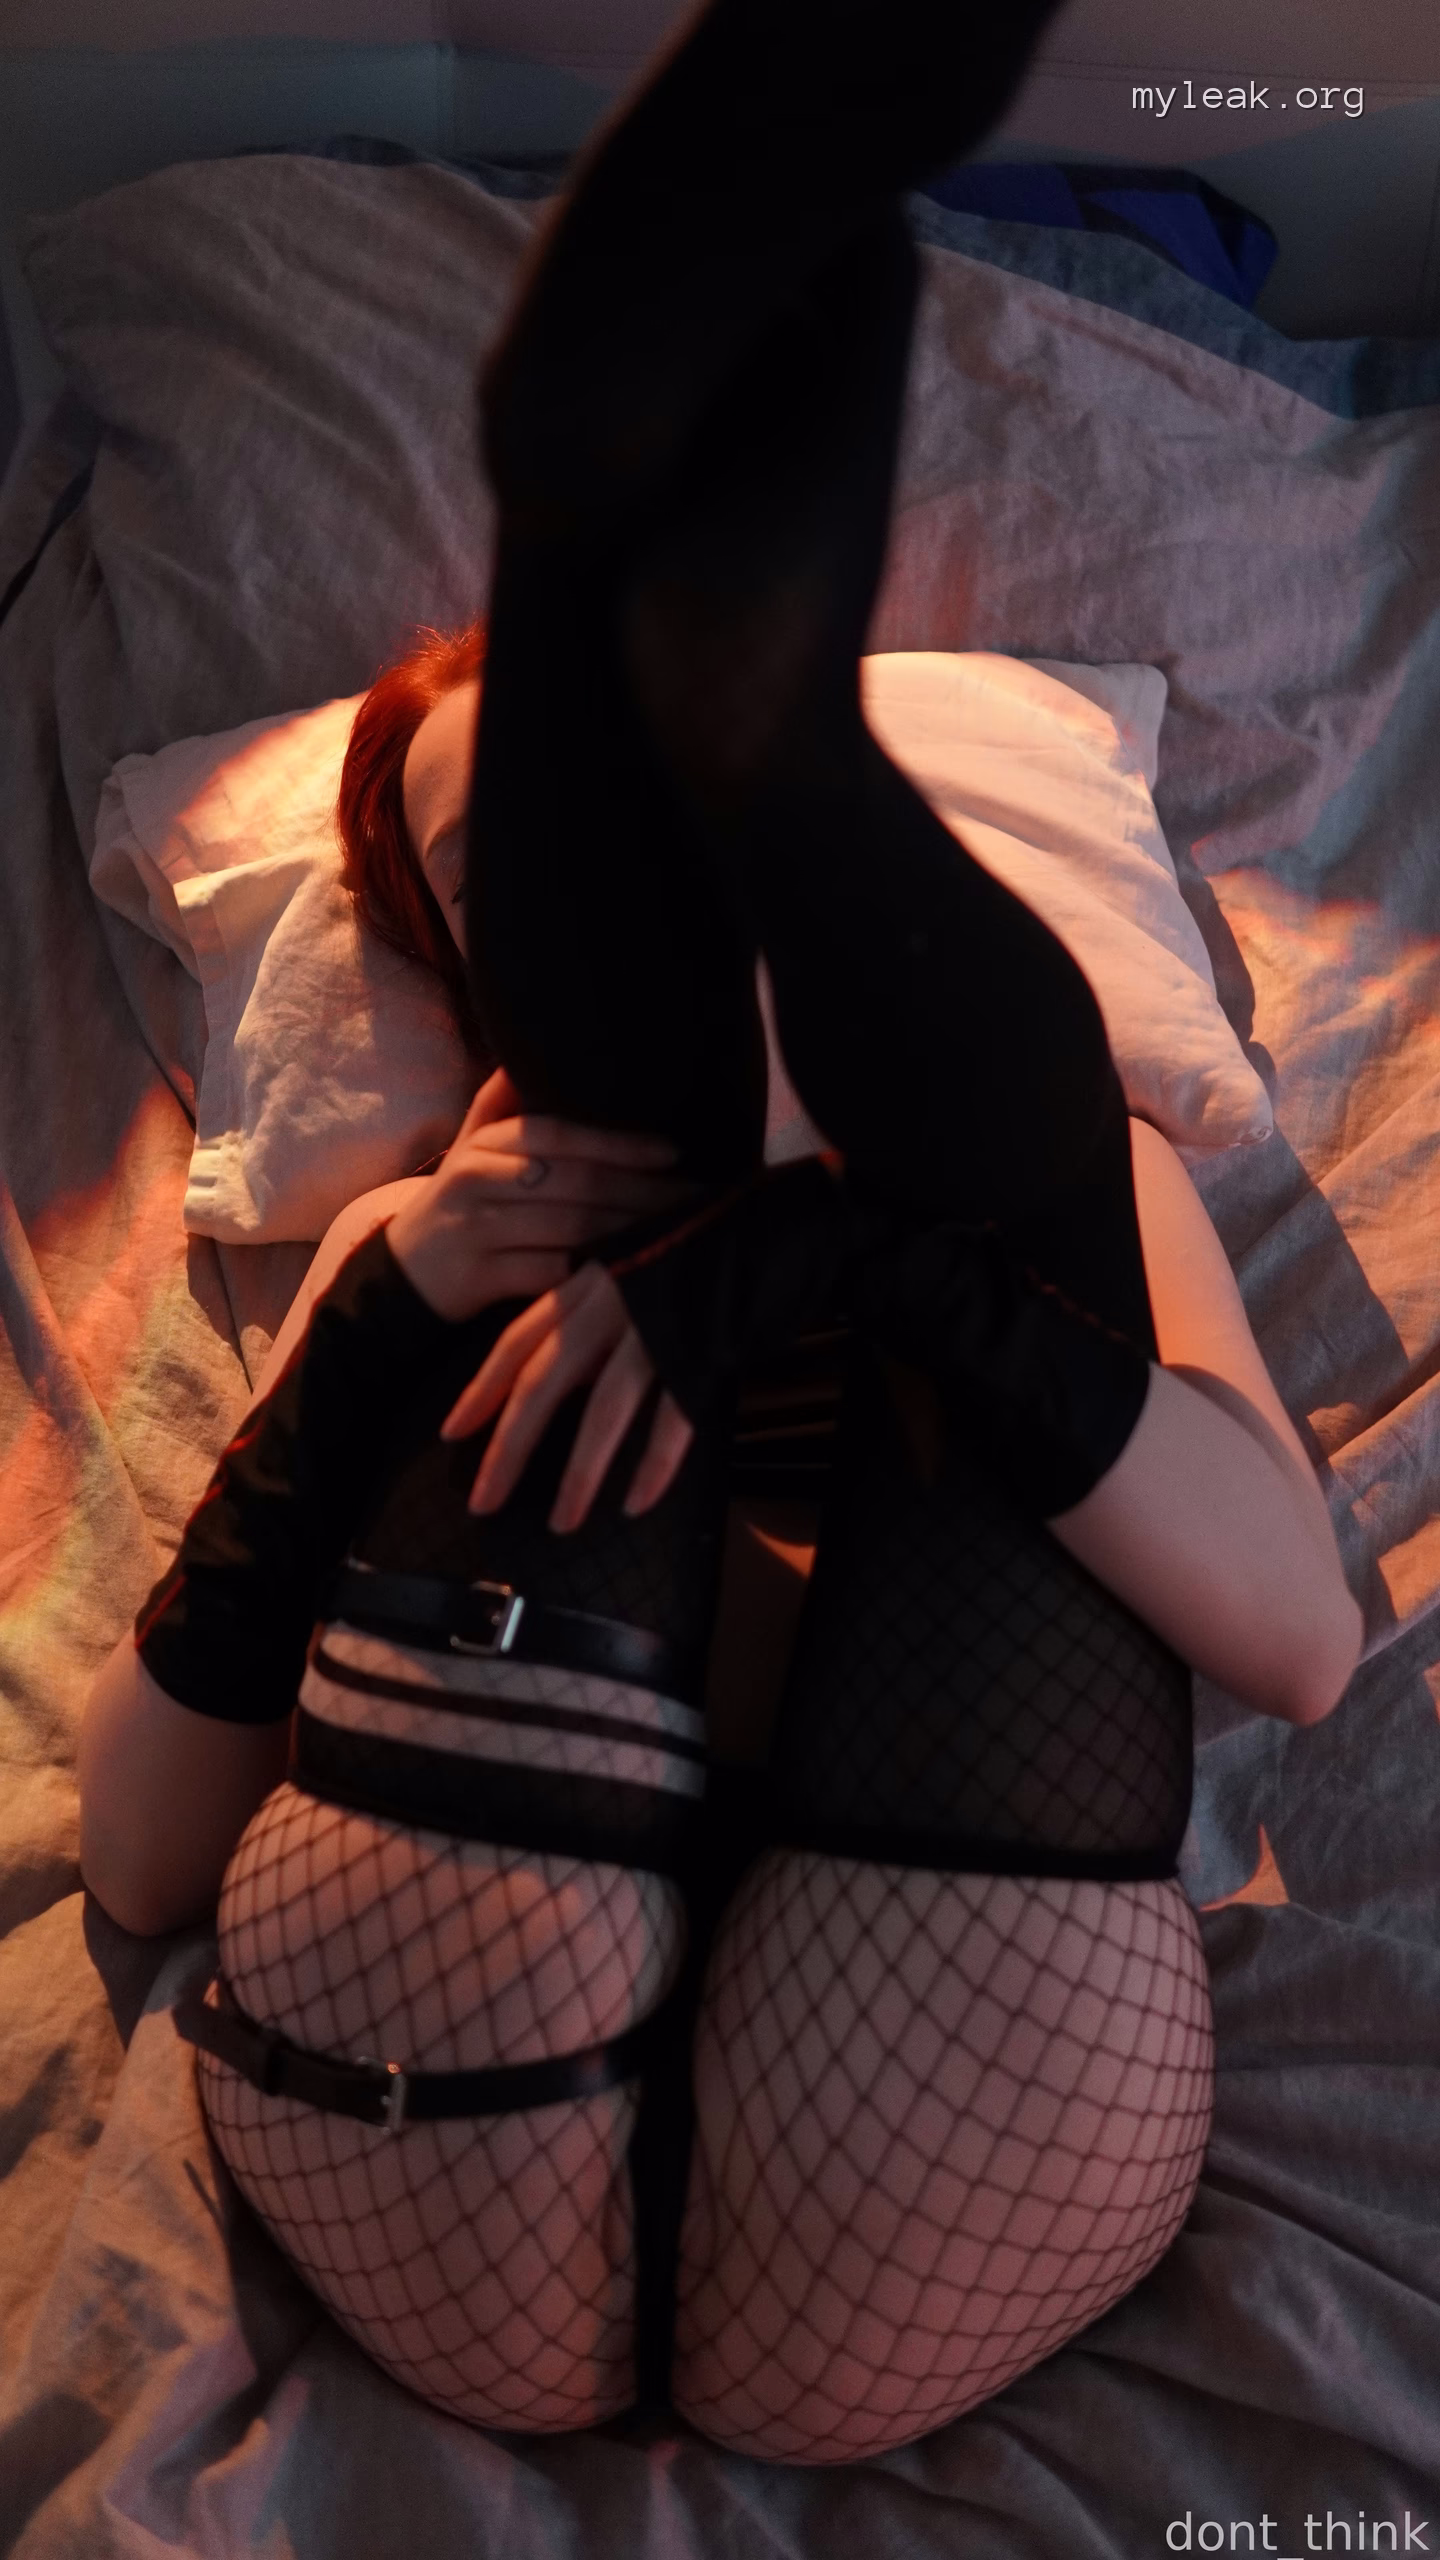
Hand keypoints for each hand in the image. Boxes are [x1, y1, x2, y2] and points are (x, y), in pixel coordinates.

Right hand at [386, 1068, 684, 1322]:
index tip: (672, 1152)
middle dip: (641, 1191)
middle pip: (575, 1183)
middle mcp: (477, 1180)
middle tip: (692, 1198)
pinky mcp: (479, 1279)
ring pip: (569, 1230)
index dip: (619, 1142)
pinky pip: (549, 1274)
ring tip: (674, 1230)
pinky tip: (630, 1271)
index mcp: (485, 1143)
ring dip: (628, 1232)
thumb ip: (503, 1101)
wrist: (407, 1271)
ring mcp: (476, 1231)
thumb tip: (533, 1049)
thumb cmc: (462, 1201)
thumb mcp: (473, 1145)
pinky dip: (592, 1273)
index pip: (561, 1134)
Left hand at [440, 1261, 694, 1532]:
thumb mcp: (634, 1270)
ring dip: (579, 1472)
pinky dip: (656, 1464)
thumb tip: (573, 1372)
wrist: (776, 1218)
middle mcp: (610, 1303)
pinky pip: (673, 1416)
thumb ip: (601, 1316)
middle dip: (509, 1446)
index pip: (518, 1340)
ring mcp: (656, 1325)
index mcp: (587, 1283)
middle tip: (482, 1503)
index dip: (482, 1387)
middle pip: (544, 1382)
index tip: (451, 1433)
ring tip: (561, 1524)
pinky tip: (638, 1503)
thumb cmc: (706, 1242)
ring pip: (605, 1408)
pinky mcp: (702, 1347)